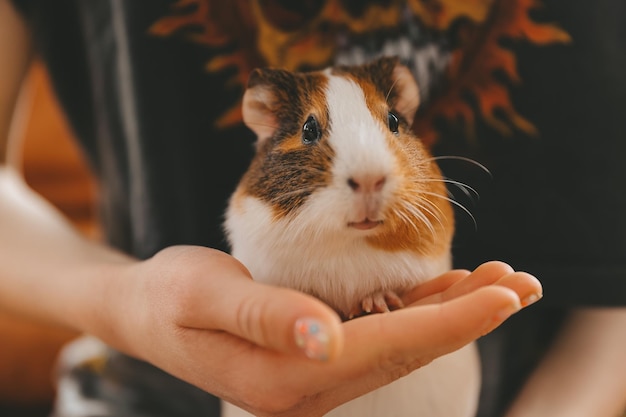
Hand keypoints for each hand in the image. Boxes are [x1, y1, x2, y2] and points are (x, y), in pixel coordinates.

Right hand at [106, 246, 540, 416]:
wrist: (146, 310)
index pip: (391, 345)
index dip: (452, 318)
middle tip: (523, 284)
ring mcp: (316, 376)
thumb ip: (266, 317)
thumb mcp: (204, 294)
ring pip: (401, 344)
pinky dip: (416, 313)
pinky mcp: (317, 357)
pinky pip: (380, 337)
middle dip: (468, 316)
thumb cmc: (169, 295)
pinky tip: (443, 291)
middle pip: (408, 348)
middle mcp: (311, 386)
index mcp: (289, 376)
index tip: (505, 295)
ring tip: (498, 284)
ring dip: (450, 314)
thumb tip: (328, 338)